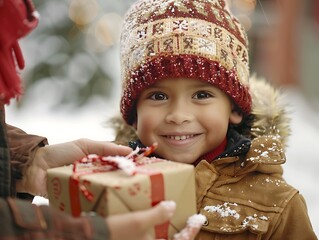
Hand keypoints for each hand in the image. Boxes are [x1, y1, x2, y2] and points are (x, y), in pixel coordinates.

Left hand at [16, 139, 131, 196]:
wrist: (35, 167)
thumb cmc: (60, 153)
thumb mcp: (84, 145)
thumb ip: (105, 147)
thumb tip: (129, 149)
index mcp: (97, 163)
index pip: (117, 166)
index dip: (129, 168)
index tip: (144, 170)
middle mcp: (94, 176)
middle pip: (113, 181)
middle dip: (125, 184)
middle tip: (140, 187)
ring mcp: (87, 188)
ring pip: (104, 193)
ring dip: (113, 194)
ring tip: (129, 197)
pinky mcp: (78, 200)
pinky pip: (91, 203)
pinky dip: (98, 204)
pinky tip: (110, 206)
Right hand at [106, 201, 204, 239]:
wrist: (90, 237)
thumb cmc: (115, 232)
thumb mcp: (138, 222)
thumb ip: (157, 214)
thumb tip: (172, 206)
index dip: (191, 231)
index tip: (199, 219)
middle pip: (170, 239)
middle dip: (182, 231)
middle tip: (188, 218)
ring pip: (159, 237)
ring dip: (167, 227)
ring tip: (171, 213)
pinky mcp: (132, 238)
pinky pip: (149, 234)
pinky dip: (154, 225)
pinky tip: (152, 213)